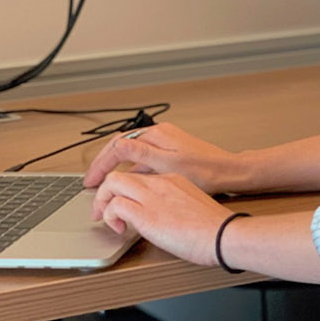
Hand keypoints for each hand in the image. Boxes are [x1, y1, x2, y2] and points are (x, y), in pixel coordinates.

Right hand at [83, 122, 242, 192]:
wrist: (228, 172)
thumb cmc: (204, 170)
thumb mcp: (168, 165)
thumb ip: (142, 155)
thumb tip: (117, 147)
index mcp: (156, 135)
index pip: (118, 145)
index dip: (101, 164)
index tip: (91, 180)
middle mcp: (158, 135)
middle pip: (121, 147)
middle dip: (103, 164)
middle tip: (90, 182)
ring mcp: (164, 144)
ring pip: (131, 154)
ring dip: (115, 168)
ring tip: (103, 184)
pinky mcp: (170, 155)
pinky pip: (142, 160)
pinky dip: (130, 171)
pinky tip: (128, 185)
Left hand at [90, 169, 232, 266]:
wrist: (223, 234)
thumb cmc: (214, 227)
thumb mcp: (192, 206)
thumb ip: (173, 206)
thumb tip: (160, 219)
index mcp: (172, 179)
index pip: (138, 175)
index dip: (123, 189)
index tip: (119, 201)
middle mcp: (160, 183)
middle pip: (119, 174)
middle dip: (104, 192)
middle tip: (102, 210)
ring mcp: (152, 196)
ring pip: (111, 183)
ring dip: (102, 201)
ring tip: (104, 218)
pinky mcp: (146, 214)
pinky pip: (115, 206)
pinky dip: (109, 216)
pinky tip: (119, 229)